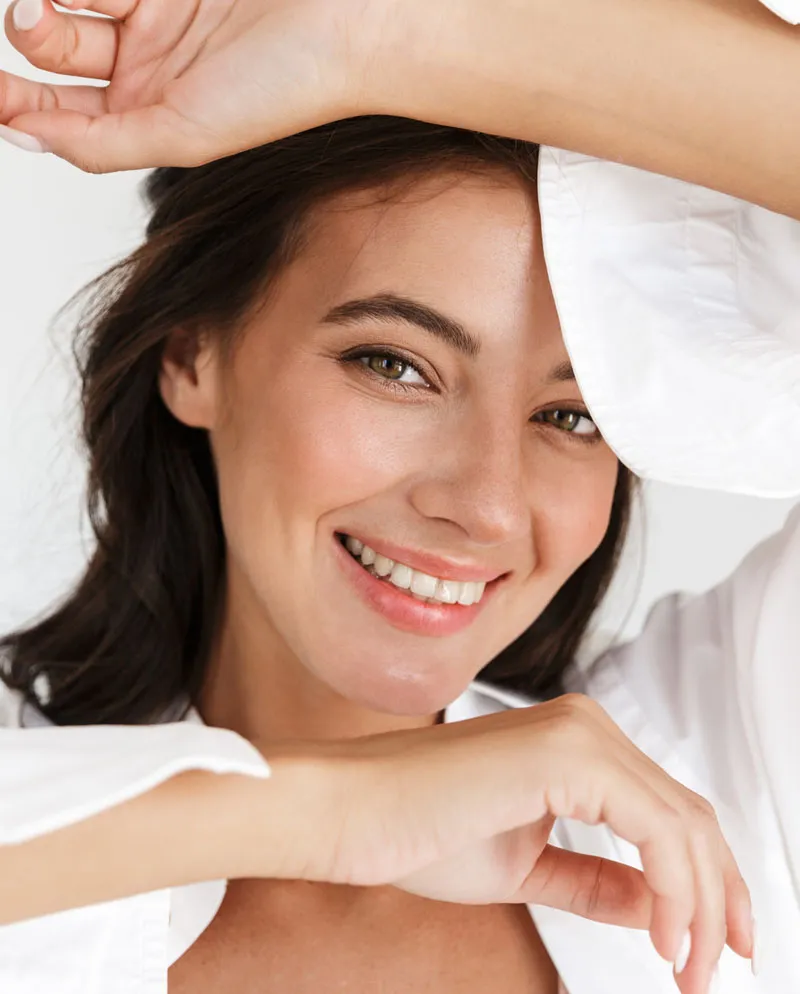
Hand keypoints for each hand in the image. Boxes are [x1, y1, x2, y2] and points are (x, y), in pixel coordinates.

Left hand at [0, 0, 385, 170]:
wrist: (345, 26)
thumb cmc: (283, 90)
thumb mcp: (182, 137)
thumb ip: (101, 145)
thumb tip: (27, 138)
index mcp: (150, 114)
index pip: (62, 110)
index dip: (16, 101)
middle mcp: (147, 63)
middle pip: (57, 45)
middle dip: (31, 33)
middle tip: (33, 18)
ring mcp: (156, 8)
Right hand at [265, 695, 751, 993]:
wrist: (347, 811)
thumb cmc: (414, 830)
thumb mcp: (525, 867)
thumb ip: (594, 881)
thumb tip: (656, 908)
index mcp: (575, 741)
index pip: (667, 810)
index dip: (704, 879)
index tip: (710, 944)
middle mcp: (586, 724)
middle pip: (688, 814)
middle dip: (716, 895)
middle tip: (712, 966)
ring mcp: (578, 732)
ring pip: (683, 821)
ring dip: (700, 900)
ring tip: (689, 967)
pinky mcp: (566, 754)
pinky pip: (655, 826)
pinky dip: (675, 887)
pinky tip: (664, 936)